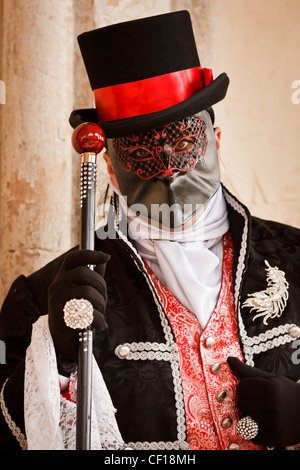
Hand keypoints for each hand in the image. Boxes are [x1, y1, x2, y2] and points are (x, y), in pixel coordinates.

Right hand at [48, 249, 108, 375]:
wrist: (61, 341)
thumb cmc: (76, 313)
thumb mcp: (83, 292)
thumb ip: (92, 276)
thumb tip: (104, 259)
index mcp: (62, 276)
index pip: (73, 258)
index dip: (90, 254)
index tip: (106, 257)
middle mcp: (57, 284)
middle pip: (84, 273)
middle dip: (101, 287)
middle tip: (103, 302)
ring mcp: (57, 299)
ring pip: (87, 292)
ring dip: (100, 306)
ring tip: (100, 315)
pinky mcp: (61, 315)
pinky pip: (87, 312)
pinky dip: (99, 320)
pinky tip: (100, 325)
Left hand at [228, 356, 299, 447]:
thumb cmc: (287, 394)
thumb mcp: (271, 379)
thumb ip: (247, 371)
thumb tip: (229, 360)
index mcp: (268, 388)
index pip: (241, 387)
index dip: (248, 388)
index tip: (259, 391)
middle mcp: (268, 406)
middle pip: (241, 403)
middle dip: (249, 402)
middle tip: (264, 402)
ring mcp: (270, 424)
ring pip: (243, 419)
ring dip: (251, 417)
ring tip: (266, 414)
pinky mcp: (271, 438)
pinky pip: (250, 434)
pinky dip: (256, 431)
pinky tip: (267, 425)